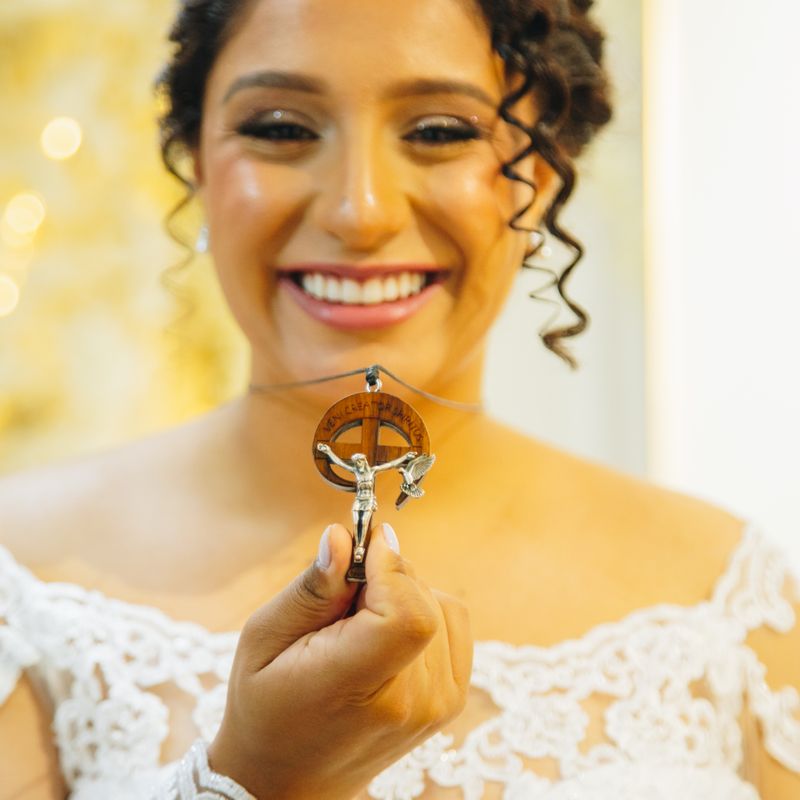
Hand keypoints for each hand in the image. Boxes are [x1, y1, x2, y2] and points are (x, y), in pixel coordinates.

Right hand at [207, 523, 472, 799]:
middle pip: (422, 599)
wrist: (294, 777)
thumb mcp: (264, 639)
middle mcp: (409, 703)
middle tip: (343, 598)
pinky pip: (452, 620)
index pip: (408, 614)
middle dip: (385, 576)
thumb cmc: (268, 705)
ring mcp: (438, 705)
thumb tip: (343, 536)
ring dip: (402, 594)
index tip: (358, 551)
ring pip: (438, 602)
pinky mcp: (451, 698)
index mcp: (353, 689)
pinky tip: (384, 633)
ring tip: (358, 625)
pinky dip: (423, 610)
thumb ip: (312, 589)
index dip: (389, 569)